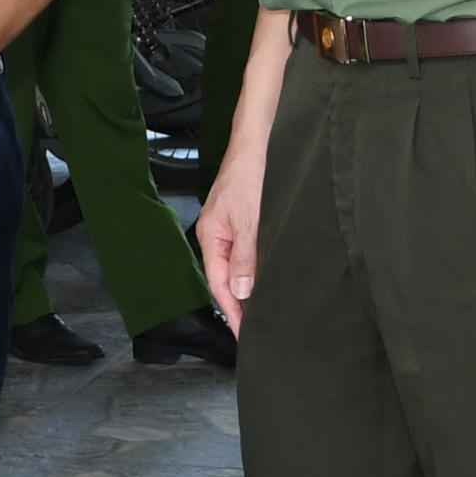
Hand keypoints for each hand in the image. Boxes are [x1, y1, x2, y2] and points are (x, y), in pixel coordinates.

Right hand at [195, 142, 265, 329]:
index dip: (232, 310)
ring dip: (247, 288)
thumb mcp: (249, 221)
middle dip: (238, 304)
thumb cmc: (248, 175)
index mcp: (211, 237)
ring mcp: (228, 228)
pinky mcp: (241, 221)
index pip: (218, 283)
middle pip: (224, 278)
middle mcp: (216, 235)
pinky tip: (264, 279)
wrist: (257, 144)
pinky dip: (253, 270)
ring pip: (236, 266)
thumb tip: (241, 290)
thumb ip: (245, 257)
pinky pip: (244, 253)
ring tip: (261, 312)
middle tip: (255, 329)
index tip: (244, 332)